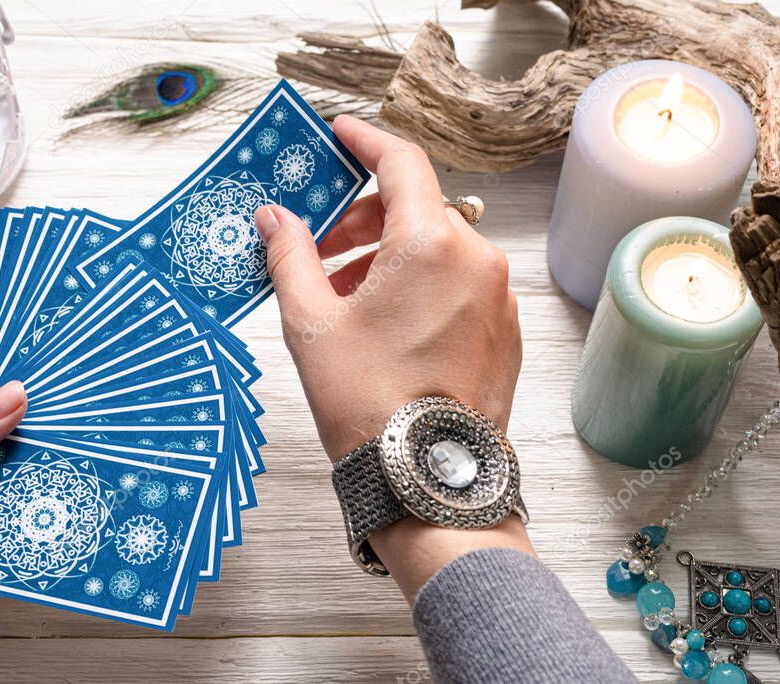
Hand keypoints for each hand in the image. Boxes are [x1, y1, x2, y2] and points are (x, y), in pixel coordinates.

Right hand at [254, 116, 531, 599]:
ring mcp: (498, 298)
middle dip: (363, 221)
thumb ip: (290, 257)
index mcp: (432, 245)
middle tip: (320, 248)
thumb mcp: (312, 324)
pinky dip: (421, 287)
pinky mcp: (504, 331)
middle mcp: (477, 261)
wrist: (428, 480)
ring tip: (344, 298)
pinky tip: (384, 324)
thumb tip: (274, 219)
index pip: (401, 163)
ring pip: (438, 250)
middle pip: (416, 210)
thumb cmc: (369, 406)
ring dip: (390, 258)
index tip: (340, 137)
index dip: (365, 143)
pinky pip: (459, 285)